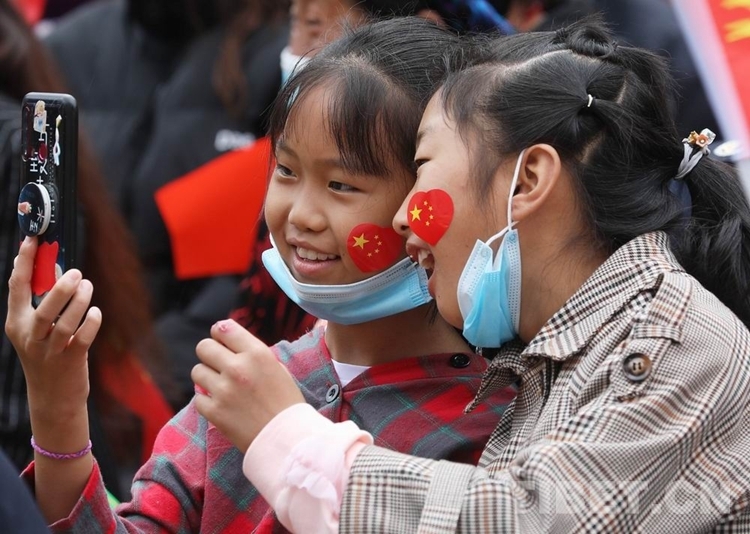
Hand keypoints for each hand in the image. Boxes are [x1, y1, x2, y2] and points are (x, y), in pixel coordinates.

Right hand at [5, 237, 100, 419]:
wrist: (53, 399)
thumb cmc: (47, 356)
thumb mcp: (35, 331)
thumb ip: (41, 303)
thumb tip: (53, 268)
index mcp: (16, 323)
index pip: (16, 286)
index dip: (24, 261)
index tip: (32, 239)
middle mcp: (29, 336)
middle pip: (43, 306)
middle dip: (60, 286)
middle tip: (77, 272)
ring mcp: (49, 350)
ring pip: (64, 322)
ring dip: (80, 301)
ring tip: (88, 286)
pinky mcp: (70, 361)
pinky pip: (82, 337)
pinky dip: (91, 322)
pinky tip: (96, 311)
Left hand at [192, 319, 304, 451]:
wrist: (288, 439)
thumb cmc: (286, 403)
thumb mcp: (277, 369)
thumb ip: (254, 355)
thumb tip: (231, 344)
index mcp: (257, 353)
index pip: (224, 328)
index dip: (219, 334)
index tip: (221, 342)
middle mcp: (238, 367)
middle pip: (203, 346)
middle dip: (209, 354)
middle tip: (218, 365)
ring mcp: (224, 390)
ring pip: (197, 371)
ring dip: (207, 378)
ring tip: (221, 388)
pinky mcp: (214, 412)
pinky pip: (198, 398)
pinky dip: (207, 402)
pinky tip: (222, 406)